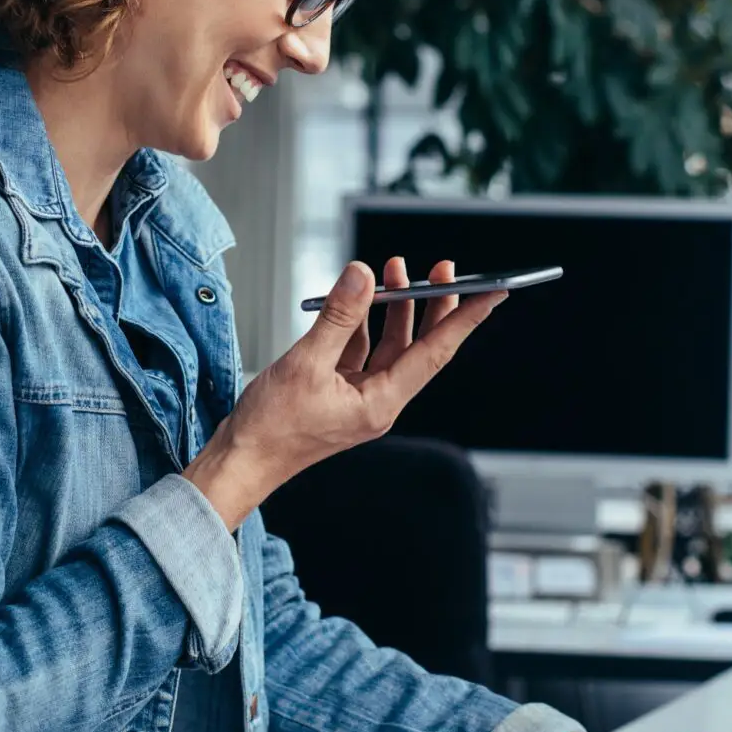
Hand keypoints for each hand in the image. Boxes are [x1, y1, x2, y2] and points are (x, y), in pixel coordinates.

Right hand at [183, 257, 502, 526]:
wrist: (239, 463)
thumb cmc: (270, 430)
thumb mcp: (305, 363)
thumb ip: (337, 316)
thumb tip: (363, 275)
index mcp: (381, 404)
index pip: (435, 352)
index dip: (465, 319)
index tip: (493, 293)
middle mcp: (378, 402)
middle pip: (420, 346)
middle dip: (432, 305)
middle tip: (443, 268)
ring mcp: (359, 397)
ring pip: (390, 345)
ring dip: (394, 308)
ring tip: (394, 270)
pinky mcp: (338, 392)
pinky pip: (360, 350)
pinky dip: (360, 323)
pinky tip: (355, 300)